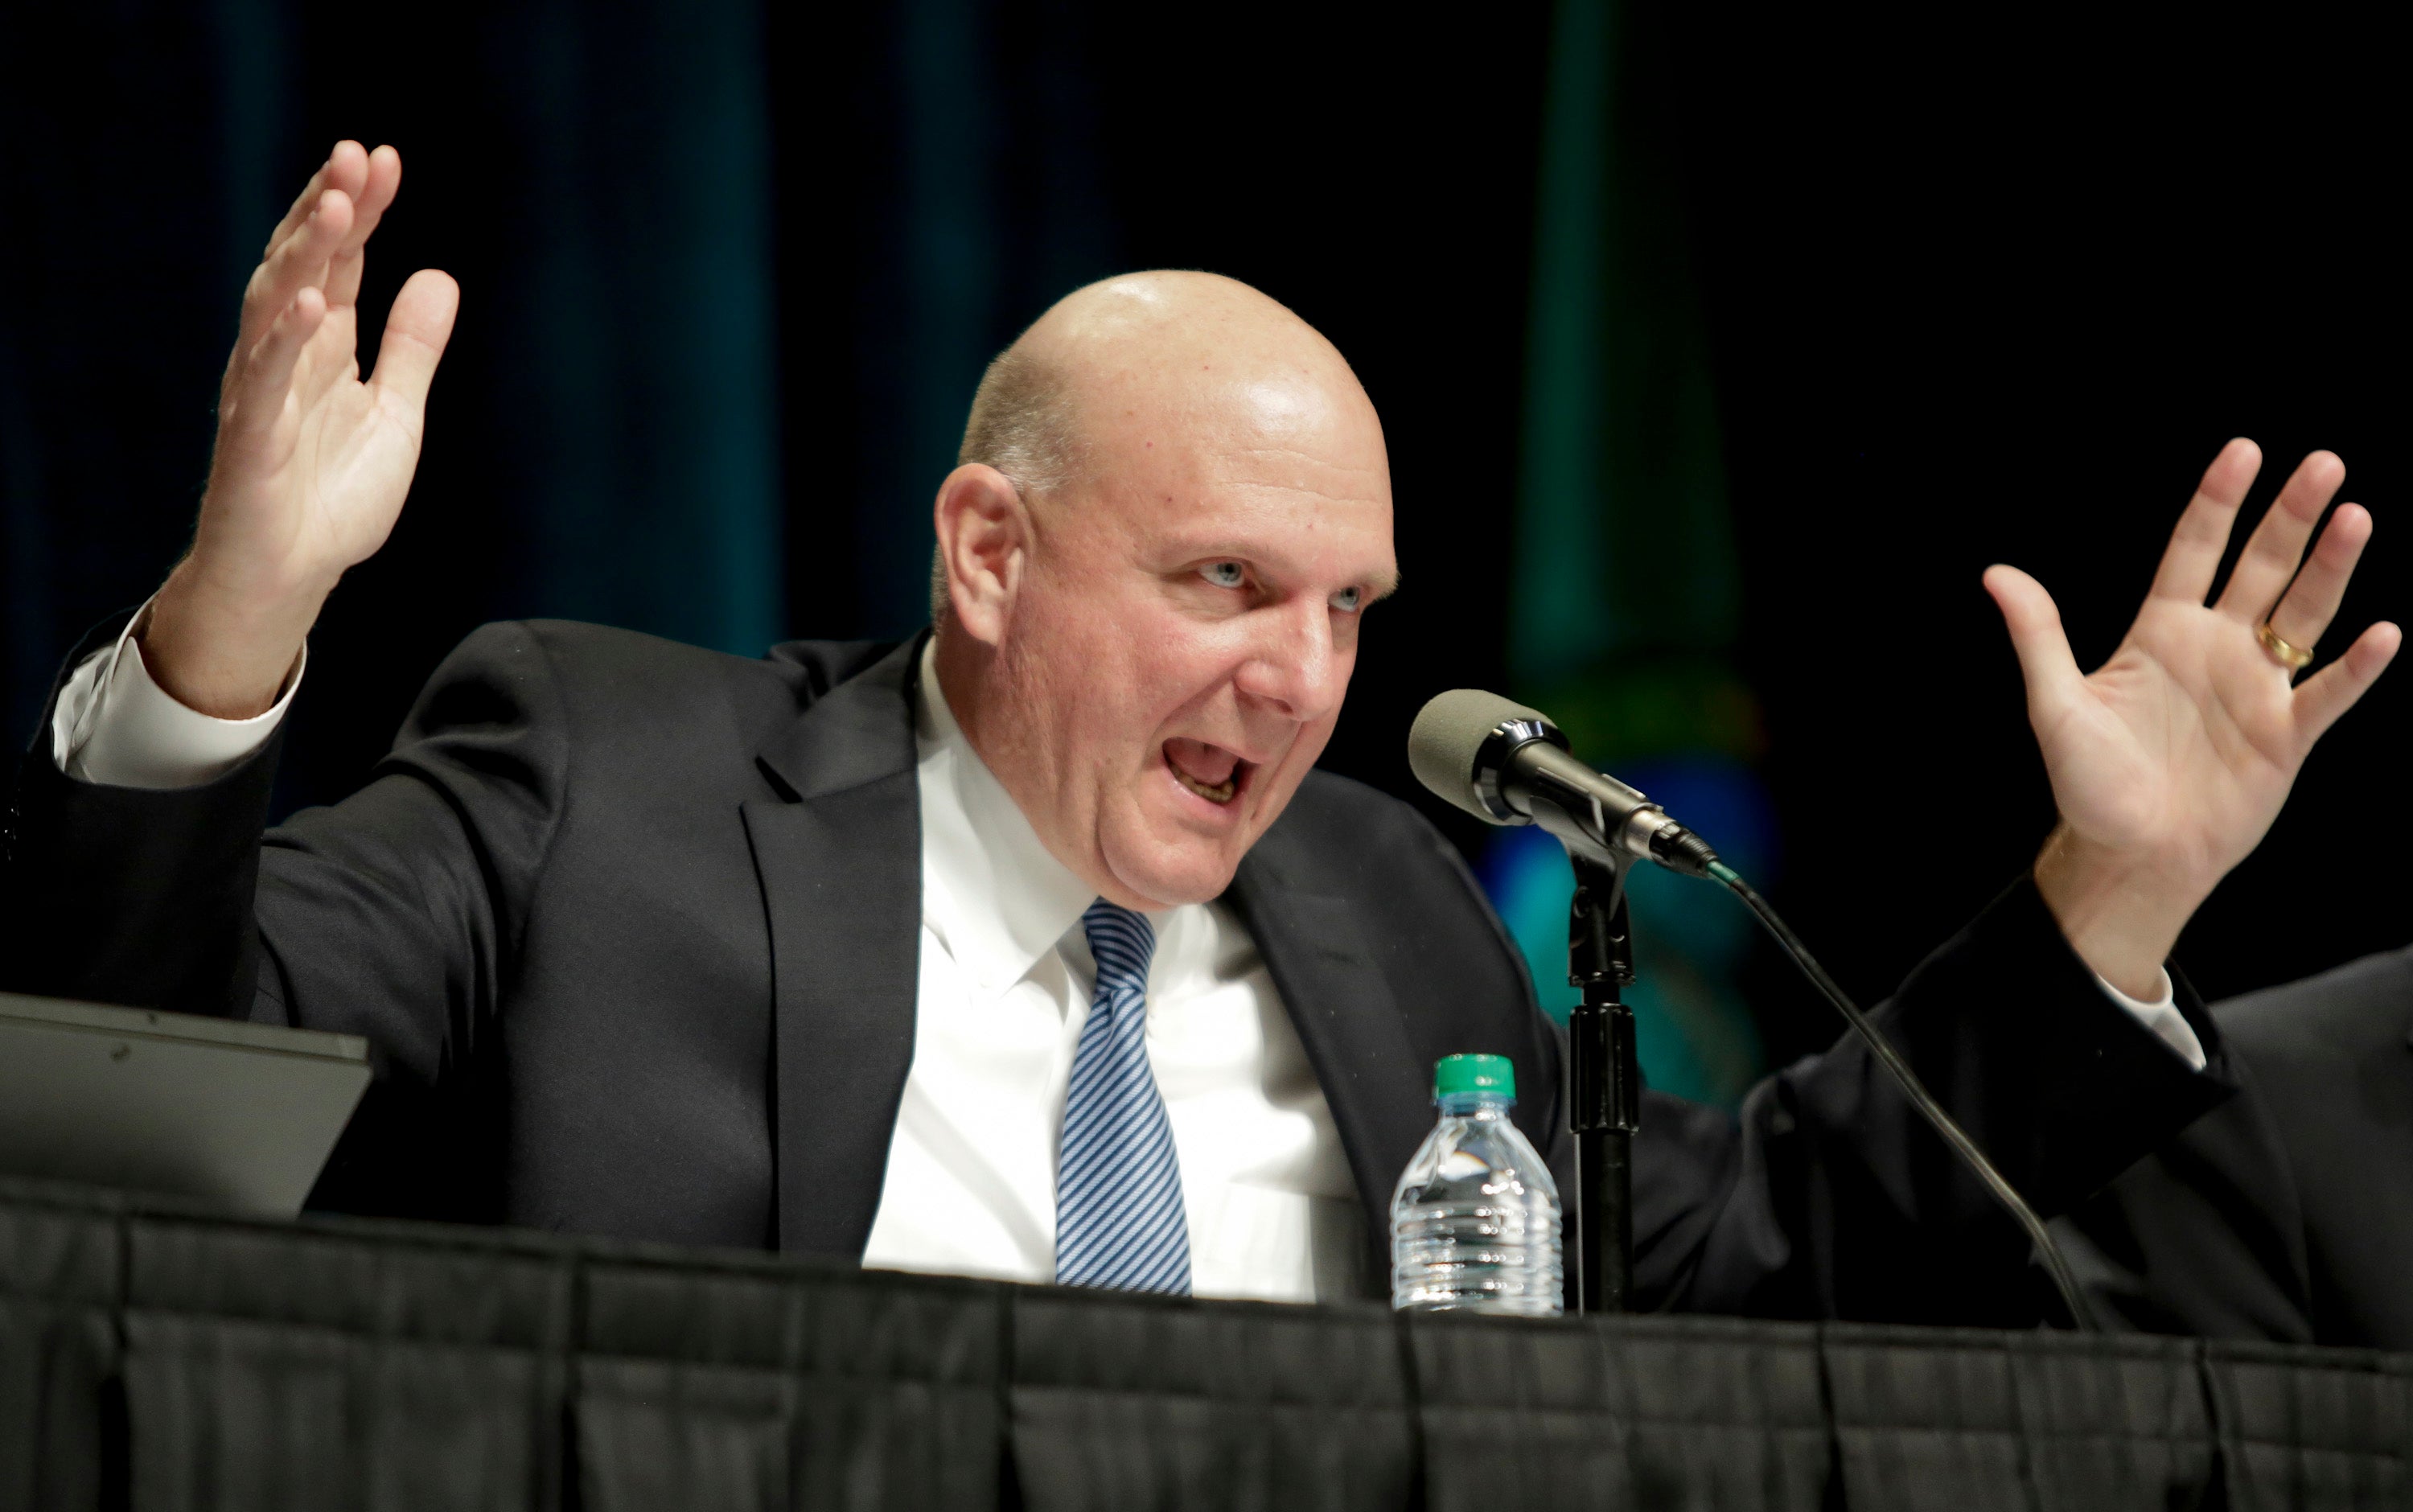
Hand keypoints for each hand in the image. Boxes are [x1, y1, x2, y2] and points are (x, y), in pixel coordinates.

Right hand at [143, 141, 458, 716]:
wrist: (294, 575)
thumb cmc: (335, 498)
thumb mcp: (396, 415)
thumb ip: (412, 349)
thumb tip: (440, 276)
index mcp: (323, 344)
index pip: (340, 259)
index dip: (360, 209)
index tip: (384, 159)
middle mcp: (286, 354)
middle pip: (304, 266)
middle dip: (328, 210)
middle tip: (355, 157)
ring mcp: (263, 392)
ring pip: (275, 306)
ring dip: (305, 256)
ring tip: (336, 208)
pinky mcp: (252, 440)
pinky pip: (264, 381)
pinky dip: (285, 340)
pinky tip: (311, 304)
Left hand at [1986, 440, 2400, 996]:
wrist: (2129, 855)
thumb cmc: (2089, 784)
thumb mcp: (2056, 705)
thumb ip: (2038, 636)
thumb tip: (1996, 574)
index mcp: (2160, 633)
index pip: (2195, 550)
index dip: (2219, 502)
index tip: (2244, 451)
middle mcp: (2215, 648)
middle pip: (2261, 567)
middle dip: (2290, 517)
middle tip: (2324, 464)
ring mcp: (2255, 688)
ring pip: (2303, 613)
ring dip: (2330, 567)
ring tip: (2355, 518)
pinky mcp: (2285, 735)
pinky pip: (2328, 692)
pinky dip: (2357, 666)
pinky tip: (2382, 633)